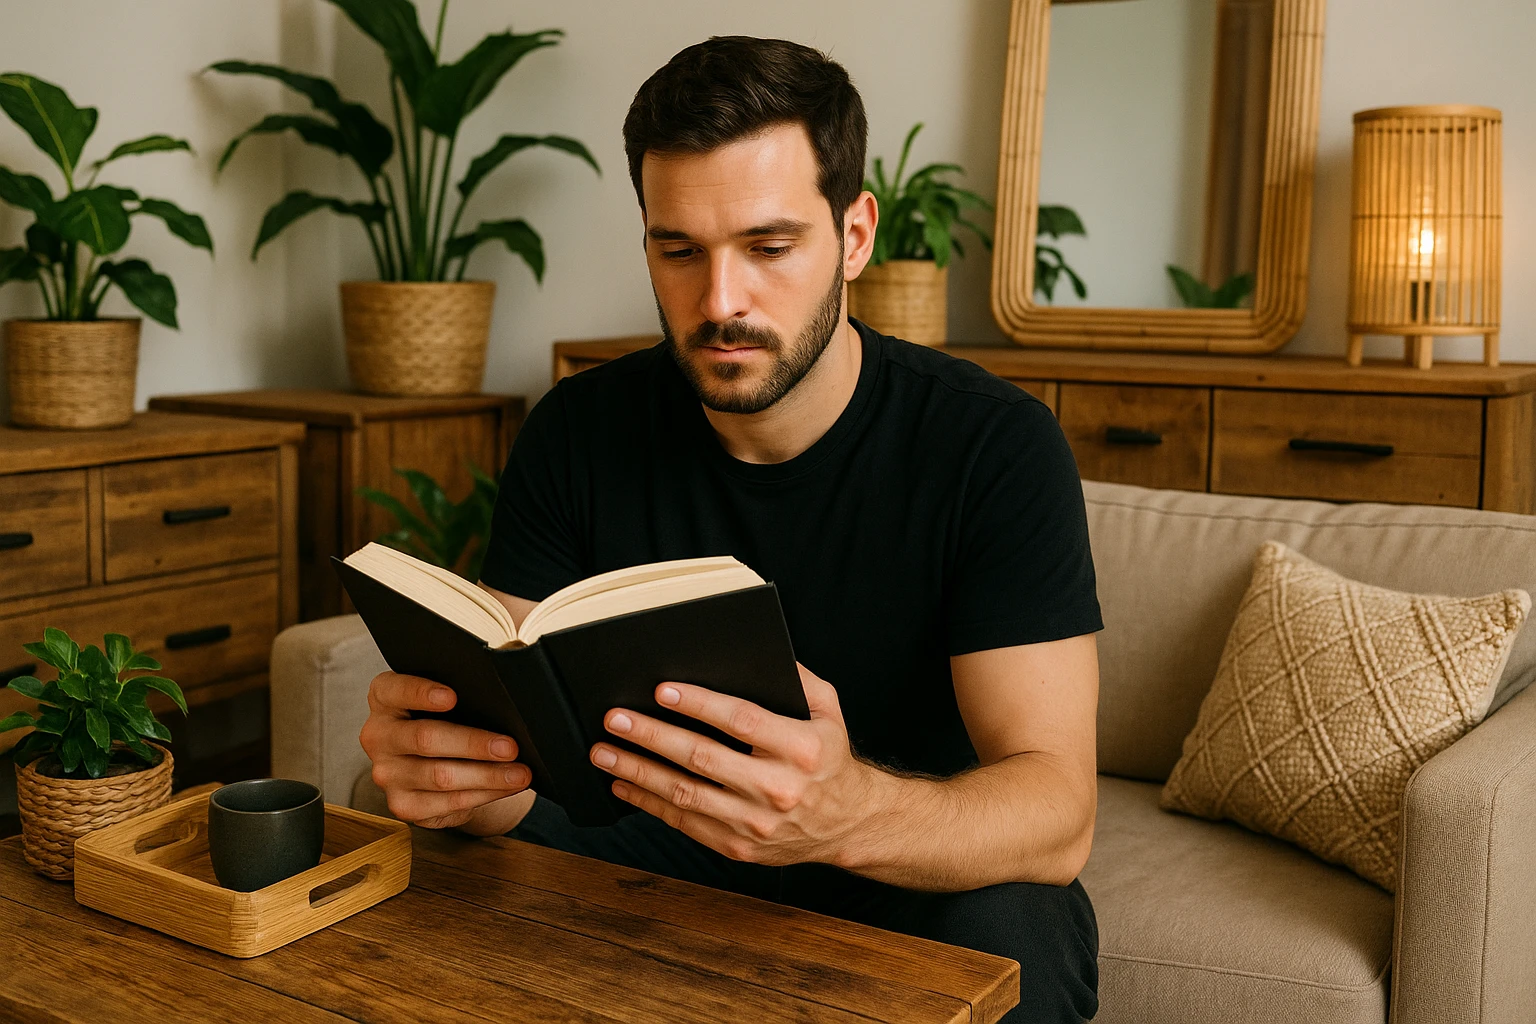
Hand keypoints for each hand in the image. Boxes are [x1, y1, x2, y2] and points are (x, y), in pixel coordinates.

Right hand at [360, 671, 531, 829]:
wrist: (439, 764)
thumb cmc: (450, 719)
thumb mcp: (455, 694)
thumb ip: (473, 678)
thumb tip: (513, 660)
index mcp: (385, 698)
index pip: (395, 690)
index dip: (422, 693)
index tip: (453, 697)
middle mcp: (379, 735)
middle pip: (426, 739)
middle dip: (473, 743)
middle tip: (510, 746)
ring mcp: (387, 773)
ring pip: (441, 776)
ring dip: (488, 775)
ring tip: (520, 772)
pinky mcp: (403, 804)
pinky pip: (449, 801)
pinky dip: (485, 794)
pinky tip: (507, 785)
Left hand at [589, 663, 881, 865]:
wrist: (848, 823)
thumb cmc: (830, 759)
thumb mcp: (830, 710)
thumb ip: (799, 678)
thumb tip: (762, 649)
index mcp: (802, 748)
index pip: (742, 720)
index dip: (698, 704)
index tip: (661, 690)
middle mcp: (779, 787)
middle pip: (702, 758)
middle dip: (652, 736)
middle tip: (615, 718)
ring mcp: (757, 822)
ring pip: (685, 794)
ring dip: (638, 772)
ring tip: (605, 752)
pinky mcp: (740, 847)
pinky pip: (685, 823)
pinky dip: (650, 804)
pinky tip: (625, 786)